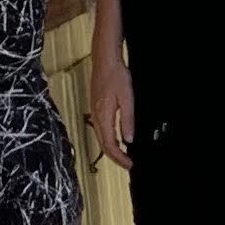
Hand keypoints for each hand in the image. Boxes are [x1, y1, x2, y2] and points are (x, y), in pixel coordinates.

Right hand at [89, 51, 133, 168]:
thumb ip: (127, 120)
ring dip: (112, 149)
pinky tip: (117, 139)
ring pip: (101, 138)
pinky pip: (101, 130)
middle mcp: (96, 116)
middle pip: (103, 145)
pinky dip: (109, 139)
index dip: (120, 158)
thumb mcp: (127, 99)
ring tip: (124, 155)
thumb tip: (129, 139)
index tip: (129, 164)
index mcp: (103, 115)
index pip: (110, 145)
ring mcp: (94, 112)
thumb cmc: (115, 75)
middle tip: (128, 164)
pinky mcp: (96, 108)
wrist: (105, 60)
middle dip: (115, 158)